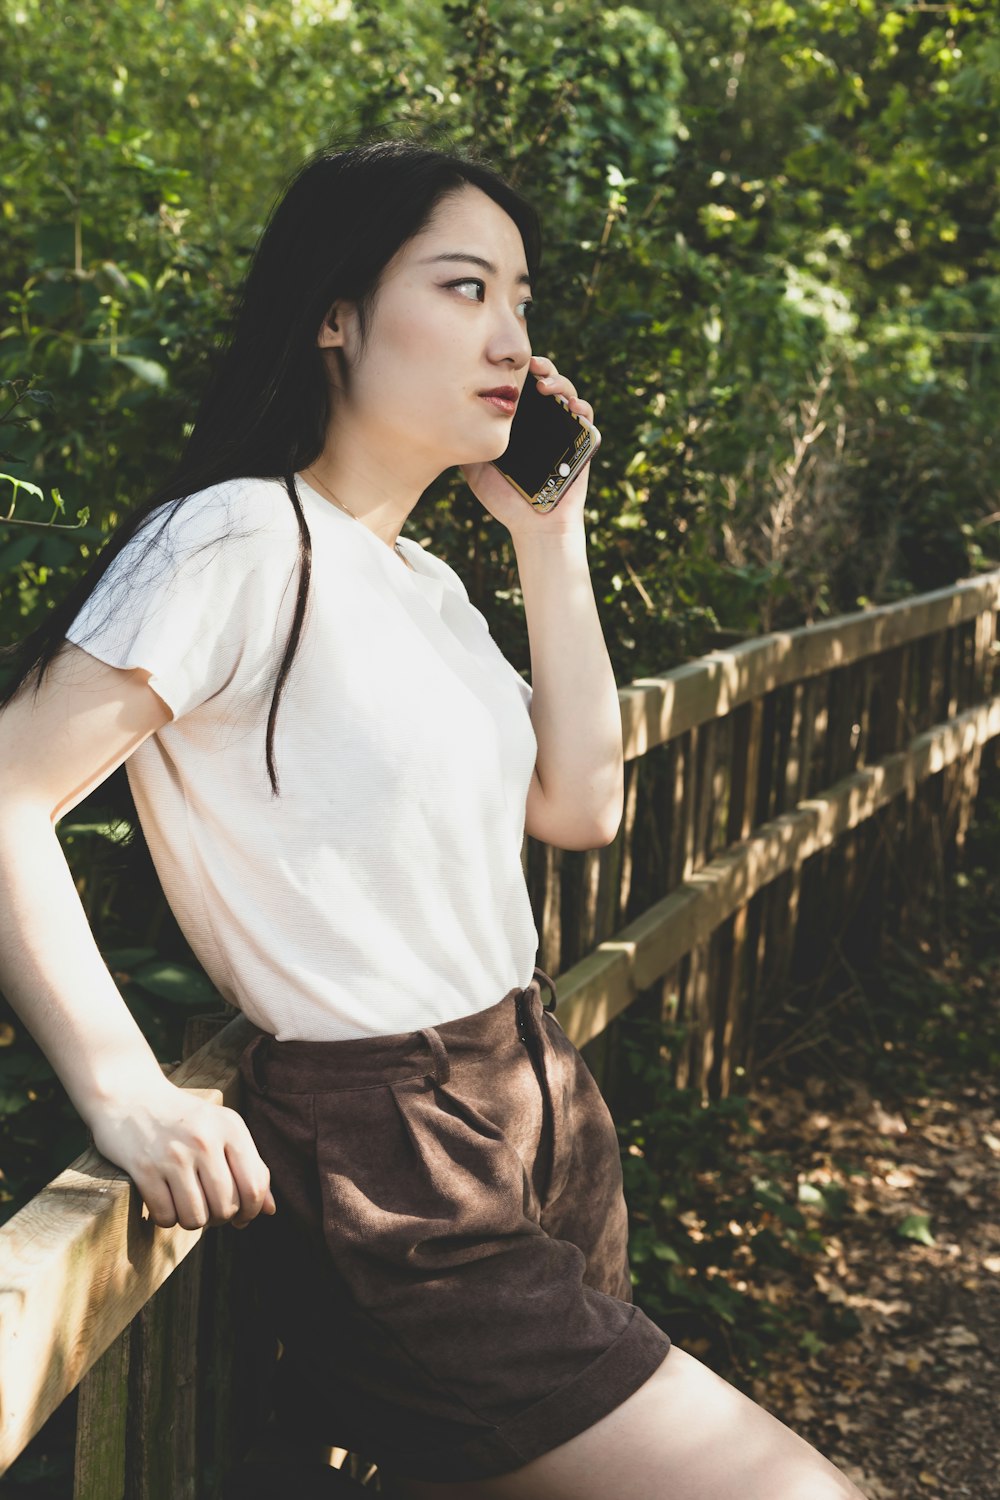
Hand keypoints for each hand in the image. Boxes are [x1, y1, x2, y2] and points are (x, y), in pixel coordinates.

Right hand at [89, 1075, 275, 1230]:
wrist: (130, 1095)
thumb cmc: (184, 1119)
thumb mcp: (223, 1130)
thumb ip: (251, 1166)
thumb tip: (270, 1211)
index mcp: (231, 1128)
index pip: (254, 1187)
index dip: (251, 1212)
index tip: (242, 1217)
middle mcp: (205, 1140)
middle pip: (226, 1207)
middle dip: (220, 1218)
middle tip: (209, 1207)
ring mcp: (173, 1155)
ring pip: (196, 1218)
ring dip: (192, 1220)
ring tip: (187, 1203)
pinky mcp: (144, 1169)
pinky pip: (166, 1217)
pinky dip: (167, 1218)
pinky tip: (165, 1200)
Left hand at [461, 354, 600, 538]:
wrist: (533, 525)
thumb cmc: (506, 501)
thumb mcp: (476, 471)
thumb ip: (466, 446)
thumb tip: (442, 424)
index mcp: (521, 423)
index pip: (521, 387)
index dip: (518, 372)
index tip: (506, 365)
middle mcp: (543, 421)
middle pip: (546, 382)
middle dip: (542, 367)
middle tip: (532, 366)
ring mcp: (564, 429)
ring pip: (567, 393)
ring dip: (560, 382)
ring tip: (547, 386)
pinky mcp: (583, 442)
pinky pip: (587, 417)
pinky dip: (582, 407)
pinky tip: (571, 407)